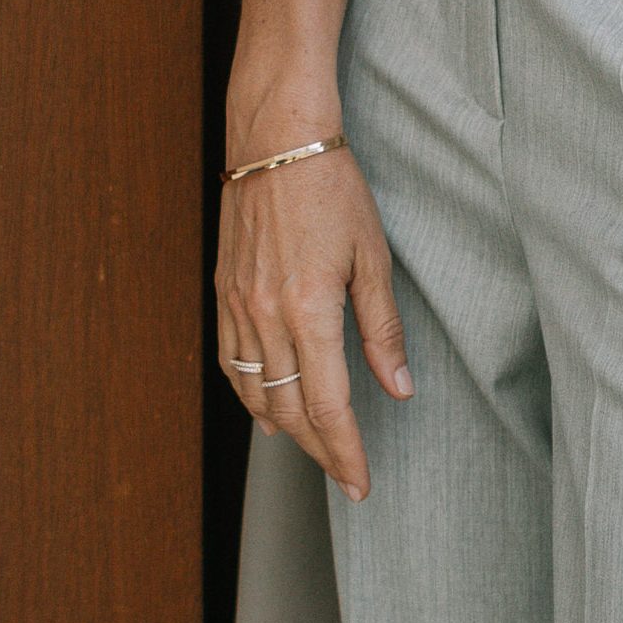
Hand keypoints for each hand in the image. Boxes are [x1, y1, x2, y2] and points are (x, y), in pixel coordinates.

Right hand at [214, 116, 409, 500]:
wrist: (274, 139)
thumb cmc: (332, 187)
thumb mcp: (373, 257)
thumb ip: (382, 329)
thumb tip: (399, 388)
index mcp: (309, 310)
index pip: (328, 406)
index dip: (345, 452)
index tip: (360, 483)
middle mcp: (265, 315)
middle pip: (288, 410)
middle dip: (319, 450)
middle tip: (345, 474)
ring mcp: (237, 305)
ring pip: (254, 392)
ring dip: (284, 427)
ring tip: (314, 447)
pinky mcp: (223, 292)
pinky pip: (231, 361)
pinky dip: (250, 393)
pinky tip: (268, 403)